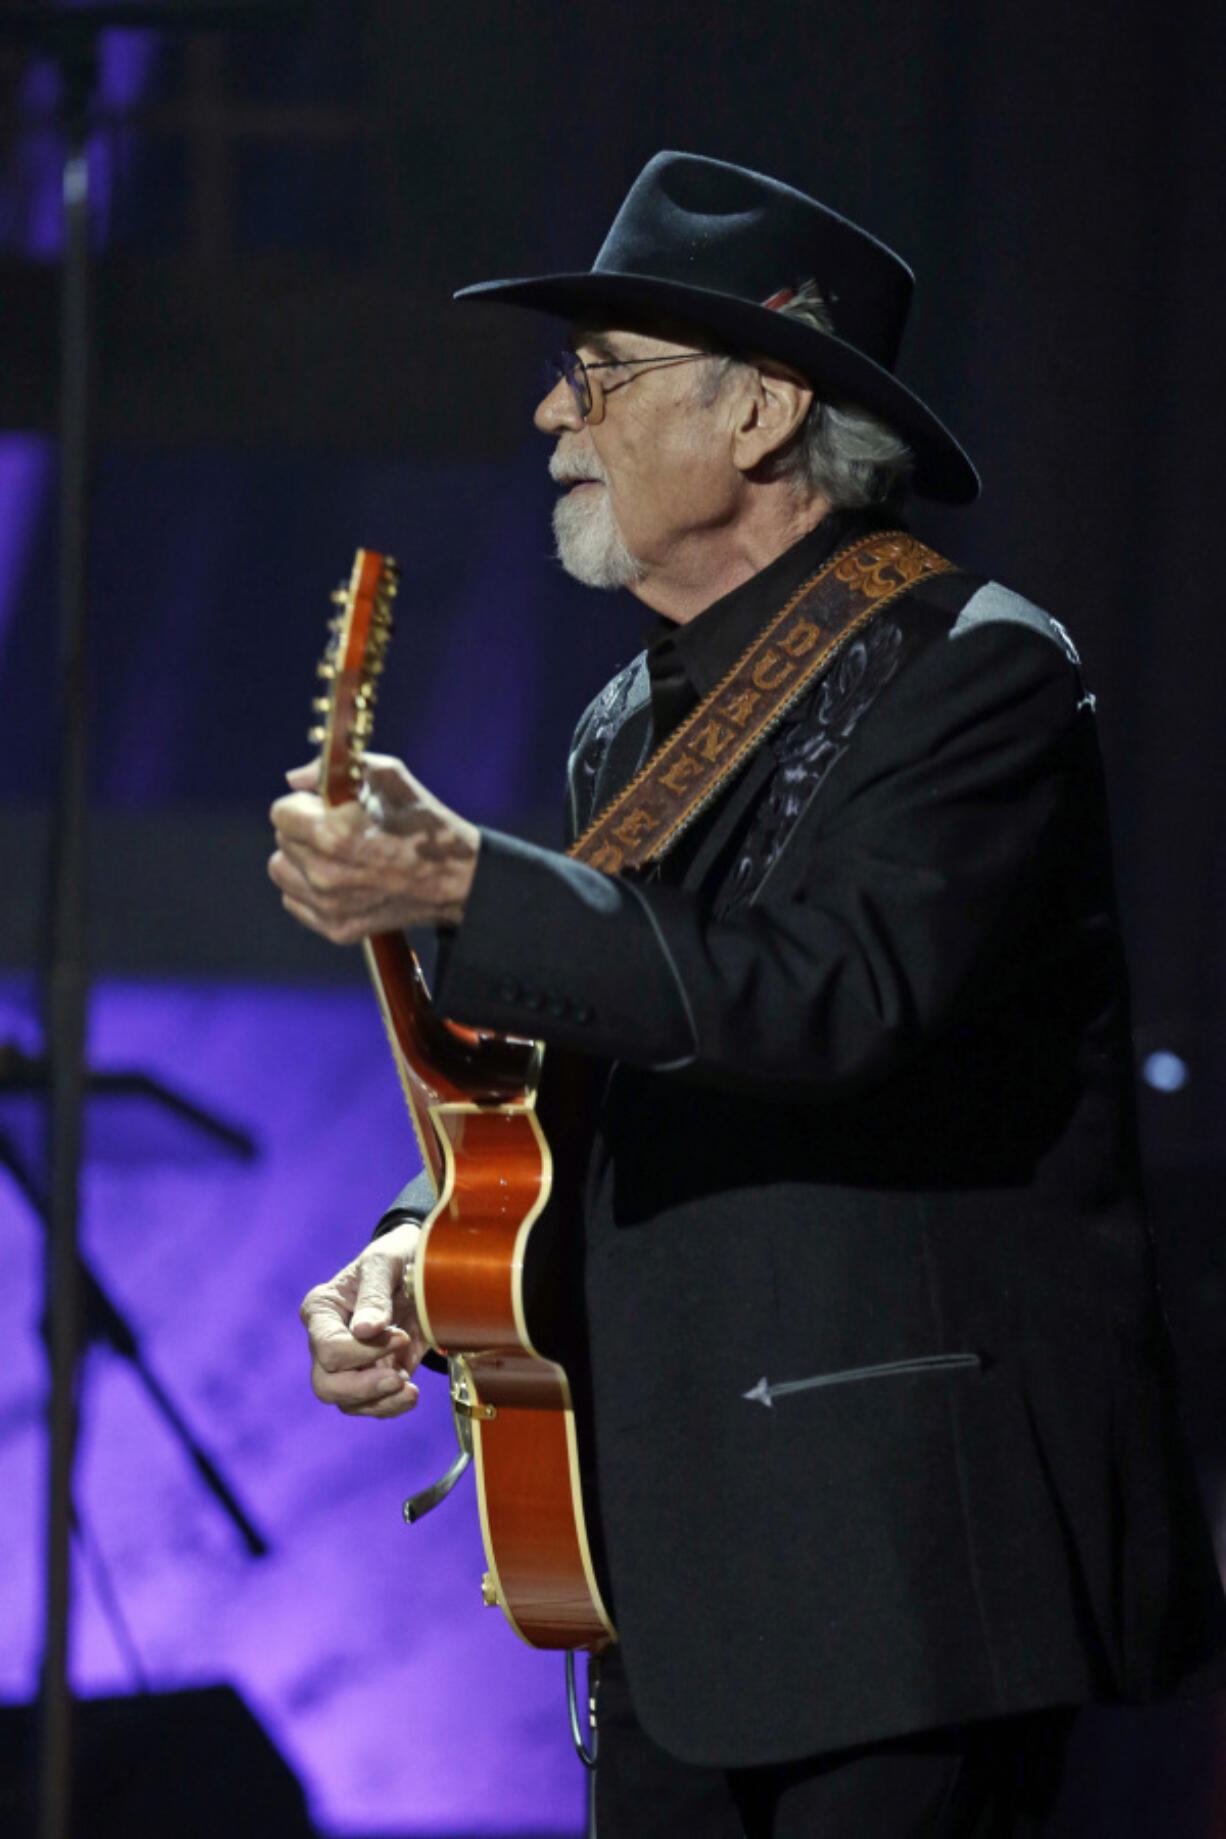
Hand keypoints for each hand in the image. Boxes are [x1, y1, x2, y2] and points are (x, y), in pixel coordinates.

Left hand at [269, 754, 479, 942]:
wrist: (456, 878)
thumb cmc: (423, 823)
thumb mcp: (386, 776)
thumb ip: (331, 770)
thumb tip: (294, 779)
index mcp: (332, 834)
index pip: (281, 813)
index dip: (304, 804)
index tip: (325, 807)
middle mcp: (324, 874)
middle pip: (281, 842)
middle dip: (303, 830)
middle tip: (338, 830)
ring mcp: (329, 906)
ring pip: (282, 873)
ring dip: (300, 861)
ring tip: (336, 856)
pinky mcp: (337, 928)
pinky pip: (296, 902)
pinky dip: (310, 890)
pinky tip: (342, 880)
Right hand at [300, 1221, 429, 1416]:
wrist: (422, 1267)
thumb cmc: (396, 1257)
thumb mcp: (385, 1262)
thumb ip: (374, 1295)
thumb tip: (364, 1331)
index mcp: (321, 1310)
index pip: (328, 1348)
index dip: (362, 1352)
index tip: (399, 1335)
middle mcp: (326, 1341)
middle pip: (327, 1384)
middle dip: (363, 1388)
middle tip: (398, 1379)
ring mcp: (348, 1363)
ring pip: (347, 1401)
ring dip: (380, 1402)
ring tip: (411, 1391)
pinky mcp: (372, 1376)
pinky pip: (371, 1405)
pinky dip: (391, 1406)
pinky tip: (410, 1394)